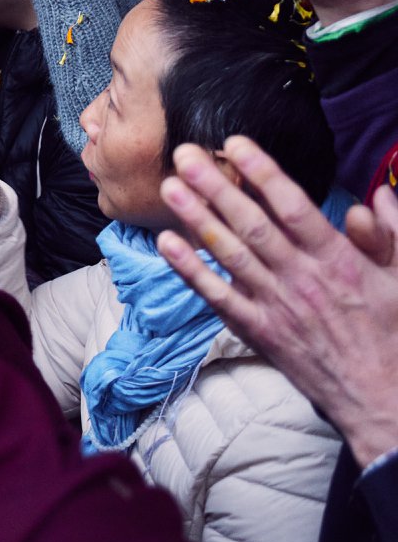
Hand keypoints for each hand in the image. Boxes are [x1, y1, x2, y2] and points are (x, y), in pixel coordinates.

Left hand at [157, 137, 397, 466]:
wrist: (381, 398)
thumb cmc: (392, 334)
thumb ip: (390, 236)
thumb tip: (378, 196)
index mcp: (339, 261)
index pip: (295, 207)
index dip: (264, 173)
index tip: (236, 143)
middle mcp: (303, 278)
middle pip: (253, 224)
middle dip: (217, 186)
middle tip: (186, 154)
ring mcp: (278, 305)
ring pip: (230, 254)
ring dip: (197, 218)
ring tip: (169, 187)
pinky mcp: (260, 330)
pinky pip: (219, 296)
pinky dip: (191, 270)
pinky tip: (166, 244)